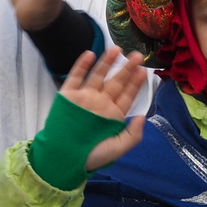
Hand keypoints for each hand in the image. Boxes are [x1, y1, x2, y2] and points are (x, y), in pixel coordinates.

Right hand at [59, 48, 147, 170]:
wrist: (63, 158)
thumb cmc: (92, 156)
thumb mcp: (117, 149)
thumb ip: (133, 135)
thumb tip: (143, 116)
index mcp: (113, 115)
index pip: (127, 95)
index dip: (135, 83)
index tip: (143, 71)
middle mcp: (100, 103)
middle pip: (116, 82)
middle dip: (126, 69)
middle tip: (137, 55)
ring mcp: (84, 98)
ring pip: (98, 75)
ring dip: (107, 62)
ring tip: (116, 49)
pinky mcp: (68, 95)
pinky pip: (76, 77)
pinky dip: (82, 65)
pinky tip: (90, 54)